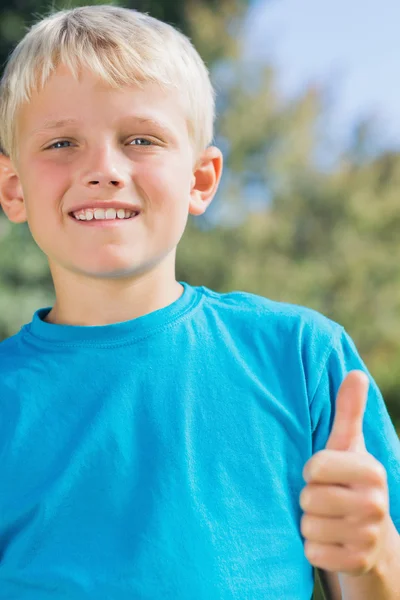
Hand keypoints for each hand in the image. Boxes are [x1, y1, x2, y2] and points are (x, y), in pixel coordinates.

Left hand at [300, 370, 390, 575]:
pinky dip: (313, 548)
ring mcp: (368, 537)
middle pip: (309, 499)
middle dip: (309, 499)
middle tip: (324, 498)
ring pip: (308, 527)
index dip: (311, 470)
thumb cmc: (349, 481)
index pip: (315, 467)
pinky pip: (313, 553)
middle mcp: (376, 504)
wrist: (371, 538)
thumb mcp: (348, 446)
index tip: (321, 473)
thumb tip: (355, 373)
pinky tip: (329, 541)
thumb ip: (348, 411)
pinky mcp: (357, 564)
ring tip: (327, 519)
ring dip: (310, 524)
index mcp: (372, 471)